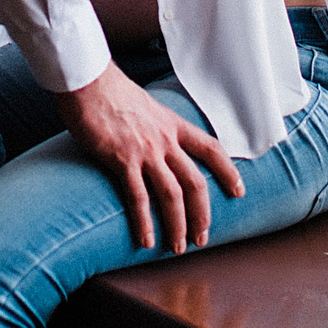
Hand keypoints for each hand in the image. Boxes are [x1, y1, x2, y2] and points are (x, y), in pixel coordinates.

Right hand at [52, 63, 243, 253]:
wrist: (88, 80)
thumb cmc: (109, 91)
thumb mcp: (145, 105)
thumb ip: (154, 125)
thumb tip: (153, 139)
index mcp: (173, 124)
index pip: (211, 149)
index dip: (228, 172)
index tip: (238, 191)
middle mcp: (165, 139)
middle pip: (195, 182)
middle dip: (202, 214)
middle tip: (202, 237)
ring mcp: (145, 150)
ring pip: (172, 195)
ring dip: (178, 226)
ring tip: (178, 247)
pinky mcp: (122, 159)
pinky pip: (138, 197)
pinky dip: (144, 222)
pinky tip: (146, 240)